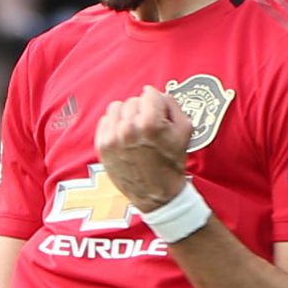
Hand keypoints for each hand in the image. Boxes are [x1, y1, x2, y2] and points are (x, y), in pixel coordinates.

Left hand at [95, 85, 192, 211]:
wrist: (157, 194)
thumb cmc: (171, 164)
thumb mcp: (185, 131)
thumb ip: (173, 105)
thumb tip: (157, 94)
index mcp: (150, 123)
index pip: (150, 93)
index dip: (157, 102)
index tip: (158, 111)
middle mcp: (129, 128)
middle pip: (134, 100)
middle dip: (143, 110)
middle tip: (149, 126)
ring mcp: (113, 137)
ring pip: (117, 107)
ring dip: (127, 115)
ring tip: (135, 129)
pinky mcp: (102, 145)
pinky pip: (105, 121)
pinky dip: (114, 125)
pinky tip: (124, 136)